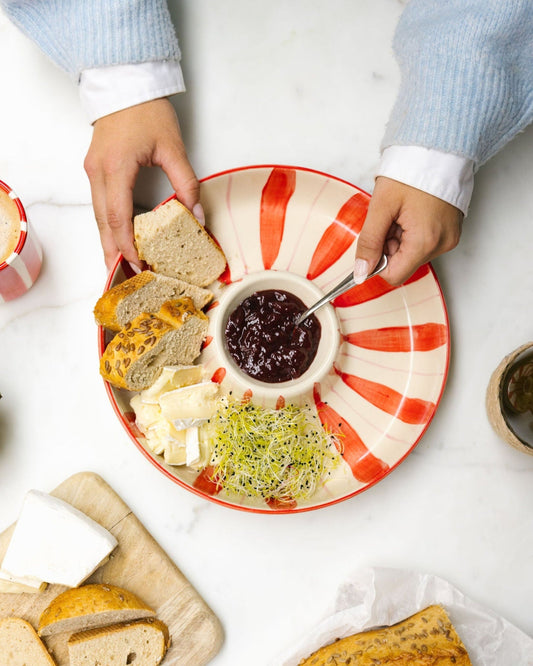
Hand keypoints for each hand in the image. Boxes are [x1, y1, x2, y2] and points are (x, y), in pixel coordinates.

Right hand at [84, 98, 200, 269]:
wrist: (124, 83)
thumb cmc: (146, 110)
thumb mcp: (172, 147)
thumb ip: (186, 184)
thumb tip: (197, 217)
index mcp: (117, 168)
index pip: (119, 218)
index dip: (128, 246)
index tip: (139, 265)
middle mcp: (99, 173)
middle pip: (103, 224)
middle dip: (113, 253)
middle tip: (123, 278)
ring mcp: (93, 172)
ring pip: (98, 217)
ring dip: (108, 243)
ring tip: (118, 268)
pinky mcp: (95, 170)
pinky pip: (100, 207)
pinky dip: (108, 227)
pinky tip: (116, 241)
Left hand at [354, 176, 462, 284]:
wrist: (438, 147)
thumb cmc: (412, 170)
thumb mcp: (381, 206)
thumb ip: (369, 242)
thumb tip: (361, 271)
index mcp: (425, 242)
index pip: (394, 276)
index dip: (377, 263)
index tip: (372, 241)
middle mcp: (441, 244)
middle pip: (403, 264)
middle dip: (389, 245)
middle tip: (388, 218)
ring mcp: (449, 238)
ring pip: (412, 254)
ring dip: (400, 238)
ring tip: (401, 212)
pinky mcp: (450, 231)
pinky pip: (424, 243)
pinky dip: (412, 232)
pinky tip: (411, 212)